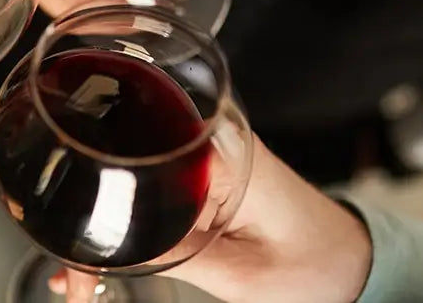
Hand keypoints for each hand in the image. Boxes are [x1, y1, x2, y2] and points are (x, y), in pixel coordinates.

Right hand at [52, 137, 372, 302]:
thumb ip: (174, 253)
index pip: (135, 158)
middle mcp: (209, 142)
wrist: (350, 265)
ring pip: (125, 183)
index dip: (96, 202)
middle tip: (71, 277)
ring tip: (78, 280)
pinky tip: (95, 262)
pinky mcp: (198, 177)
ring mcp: (201, 158)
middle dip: (86, 220)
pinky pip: (144, 194)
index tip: (75, 253)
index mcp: (222, 154)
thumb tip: (107, 246)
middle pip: (121, 166)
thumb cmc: (315, 266)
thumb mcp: (240, 275)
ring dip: (98, 229)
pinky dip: (118, 228)